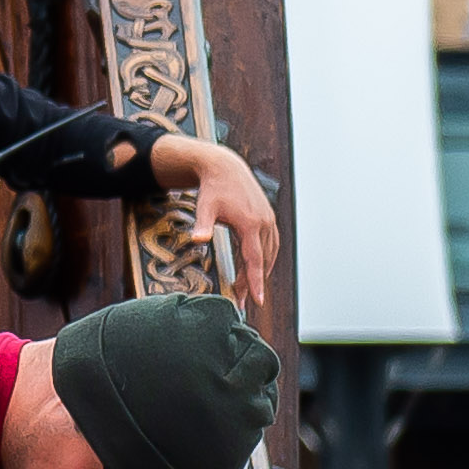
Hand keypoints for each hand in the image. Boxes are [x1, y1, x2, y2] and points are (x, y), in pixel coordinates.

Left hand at [166, 141, 282, 320]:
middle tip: (242, 300)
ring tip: (247, 288)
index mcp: (251, 224)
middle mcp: (264, 223)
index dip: (255, 281)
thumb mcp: (205, 207)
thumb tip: (197, 240)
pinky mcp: (268, 218)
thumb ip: (203, 226)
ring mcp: (268, 221)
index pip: (255, 260)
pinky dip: (265, 258)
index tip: (257, 300)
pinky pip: (271, 244)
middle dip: (253, 282)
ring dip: (260, 271)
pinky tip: (257, 267)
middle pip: (262, 260)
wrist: (225, 168)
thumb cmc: (213, 189)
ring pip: (269, 253)